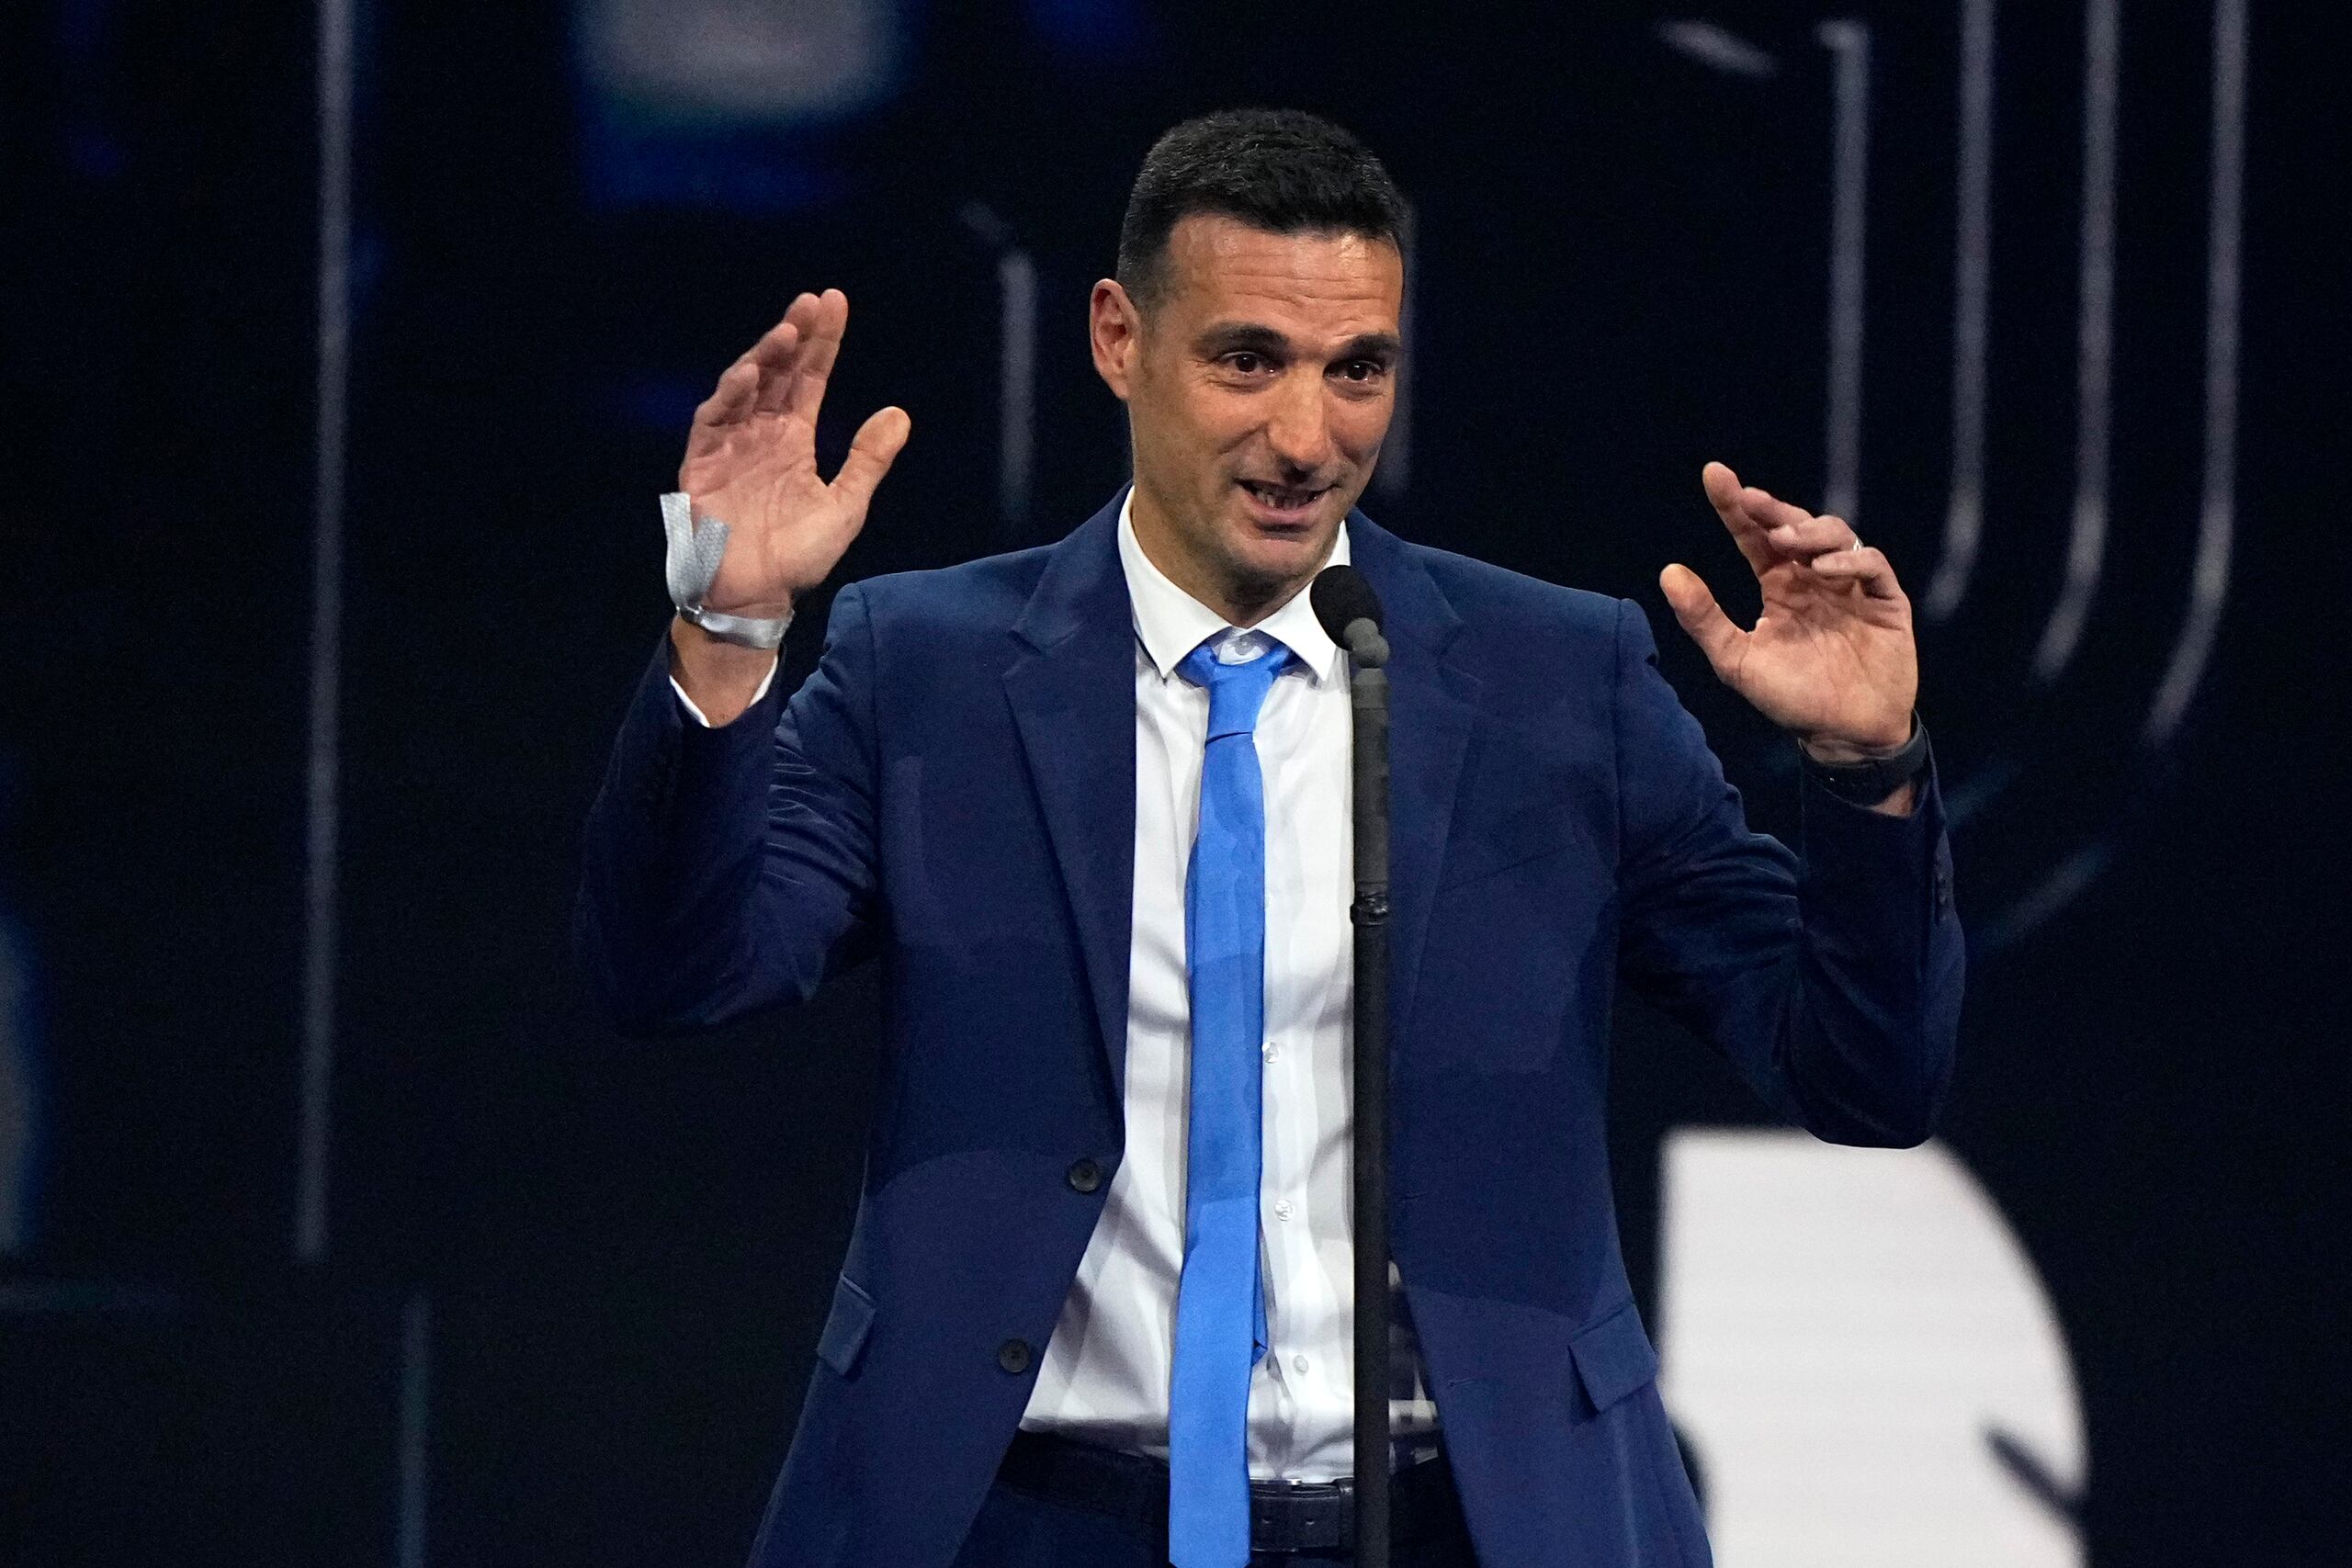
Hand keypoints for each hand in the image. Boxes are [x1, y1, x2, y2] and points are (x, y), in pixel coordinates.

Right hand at [678, 288, 910, 618]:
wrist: (755, 598)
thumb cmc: (798, 557)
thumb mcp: (845, 505)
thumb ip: (868, 459)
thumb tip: (899, 413)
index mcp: (794, 439)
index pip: (809, 379)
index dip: (822, 343)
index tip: (835, 303)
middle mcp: (761, 433)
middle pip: (778, 373)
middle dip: (793, 336)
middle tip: (812, 304)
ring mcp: (729, 445)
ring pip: (745, 388)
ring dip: (764, 357)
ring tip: (787, 331)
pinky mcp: (702, 463)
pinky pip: (713, 421)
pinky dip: (731, 396)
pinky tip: (752, 374)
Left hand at [1659, 461, 1917, 758]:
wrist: (1842, 736)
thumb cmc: (1789, 699)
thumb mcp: (1736, 660)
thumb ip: (1703, 619)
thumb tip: (1668, 571)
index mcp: (1779, 587)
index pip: (1754, 537)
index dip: (1736, 507)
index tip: (1714, 475)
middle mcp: (1815, 579)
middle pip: (1795, 527)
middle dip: (1773, 509)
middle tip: (1751, 500)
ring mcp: (1852, 587)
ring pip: (1835, 535)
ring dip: (1810, 532)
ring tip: (1787, 542)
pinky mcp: (1886, 601)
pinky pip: (1872, 565)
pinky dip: (1851, 559)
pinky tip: (1825, 568)